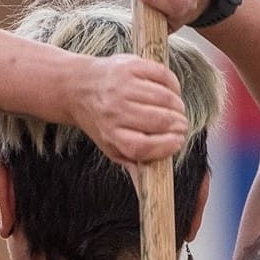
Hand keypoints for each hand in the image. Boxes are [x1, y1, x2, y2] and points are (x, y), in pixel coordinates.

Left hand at [71, 53, 186, 166]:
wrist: (78, 87)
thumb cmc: (101, 122)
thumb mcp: (111, 147)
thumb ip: (133, 165)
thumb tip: (147, 193)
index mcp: (111, 134)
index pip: (144, 146)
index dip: (166, 146)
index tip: (178, 143)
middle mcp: (115, 110)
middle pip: (159, 121)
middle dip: (178, 125)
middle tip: (181, 126)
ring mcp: (123, 86)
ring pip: (165, 98)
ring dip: (178, 106)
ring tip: (177, 111)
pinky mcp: (130, 65)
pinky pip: (163, 76)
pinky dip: (174, 85)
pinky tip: (172, 92)